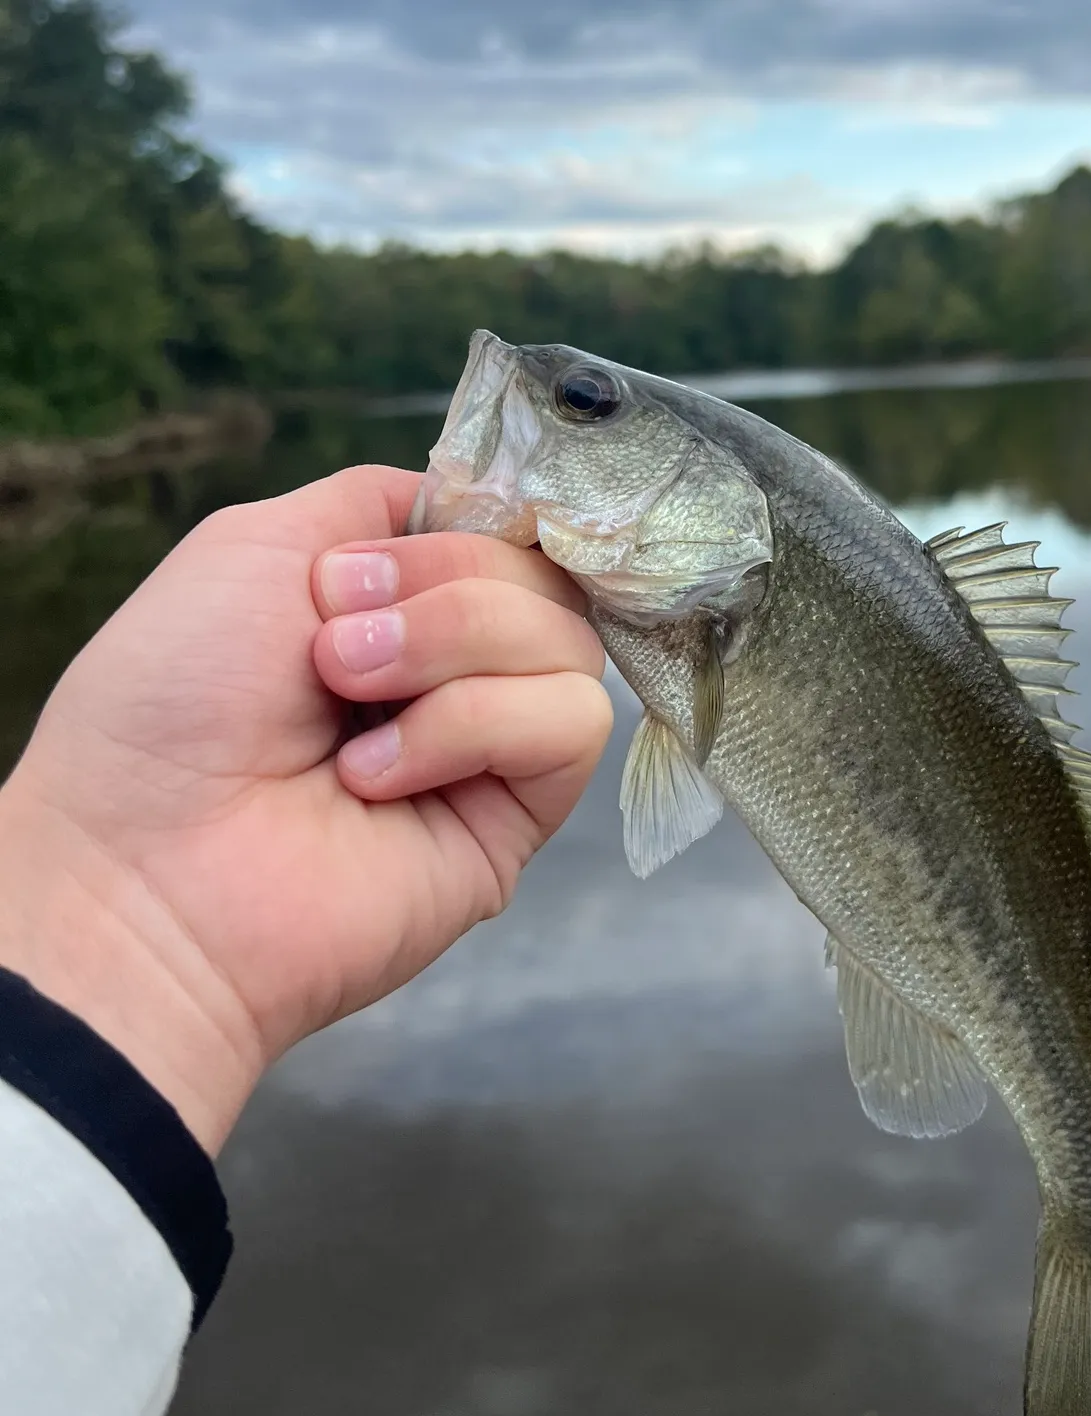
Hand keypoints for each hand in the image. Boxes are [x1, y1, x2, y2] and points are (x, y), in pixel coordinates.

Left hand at [0, 466, 611, 1151]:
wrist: (148, 864)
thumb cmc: (171, 703)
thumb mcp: (256, 544)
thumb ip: (375, 508)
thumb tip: (475, 502)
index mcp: (402, 602)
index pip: (508, 531)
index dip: (468, 527)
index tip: (370, 566)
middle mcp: (458, 668)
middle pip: (546, 578)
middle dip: (440, 591)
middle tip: (333, 649)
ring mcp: (494, 745)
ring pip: (569, 645)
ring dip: (452, 650)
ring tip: (350, 701)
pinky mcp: (520, 817)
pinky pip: (570, 723)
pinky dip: (472, 727)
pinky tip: (378, 776)